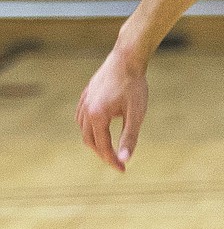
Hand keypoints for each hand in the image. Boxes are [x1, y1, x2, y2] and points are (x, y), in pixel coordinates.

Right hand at [76, 48, 148, 171]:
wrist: (127, 58)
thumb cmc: (135, 86)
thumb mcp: (136, 114)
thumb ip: (130, 137)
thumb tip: (125, 159)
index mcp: (97, 116)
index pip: (102, 146)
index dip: (112, 160)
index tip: (123, 169)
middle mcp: (86, 110)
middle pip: (90, 141)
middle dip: (103, 154)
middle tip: (118, 162)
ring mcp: (83, 102)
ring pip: (84, 130)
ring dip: (95, 142)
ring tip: (109, 149)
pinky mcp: (86, 95)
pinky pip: (81, 118)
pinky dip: (89, 128)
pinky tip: (99, 129)